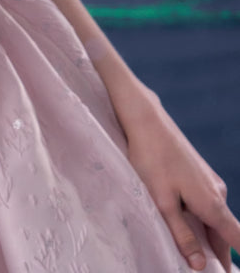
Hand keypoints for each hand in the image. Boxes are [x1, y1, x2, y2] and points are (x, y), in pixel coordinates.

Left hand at [119, 85, 239, 270]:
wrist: (146, 120)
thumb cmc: (151, 159)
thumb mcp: (163, 202)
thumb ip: (182, 234)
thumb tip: (200, 264)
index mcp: (212, 204)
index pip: (237, 239)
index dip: (232, 261)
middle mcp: (217, 192)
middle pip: (224, 232)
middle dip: (217, 253)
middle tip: (206, 270)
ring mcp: (209, 181)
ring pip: (213, 217)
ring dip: (207, 236)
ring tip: (193, 254)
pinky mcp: (198, 173)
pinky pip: (206, 204)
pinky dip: (200, 219)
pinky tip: (185, 224)